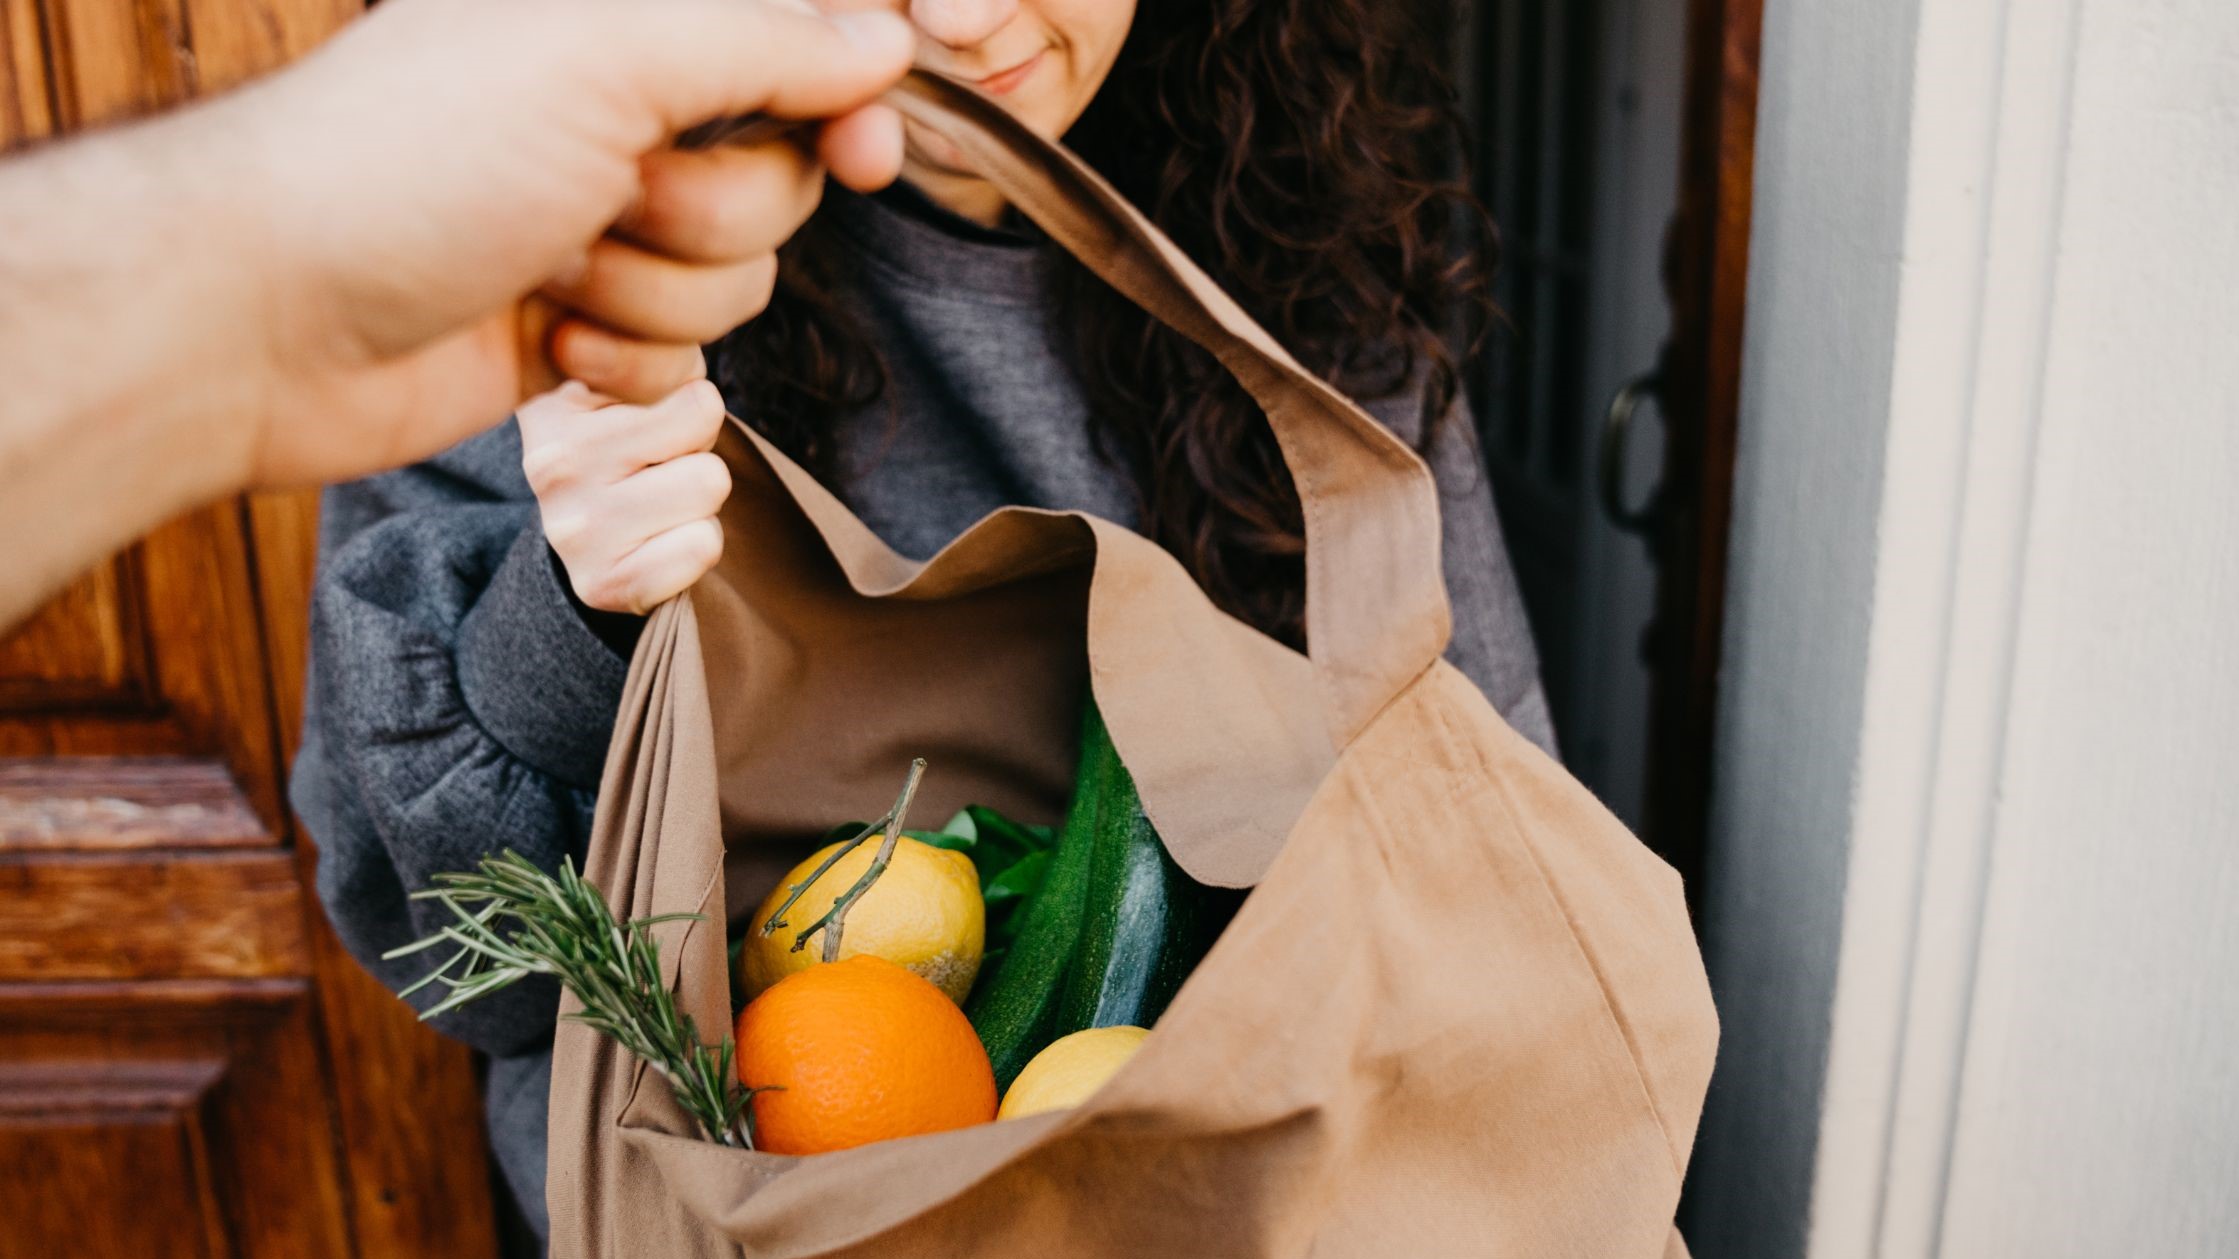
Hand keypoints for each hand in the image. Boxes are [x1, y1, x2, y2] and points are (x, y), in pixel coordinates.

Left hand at [223, 0, 911, 487]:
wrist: (268, 319)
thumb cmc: (406, 163)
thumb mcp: (600, 58)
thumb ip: (760, 39)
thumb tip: (883, 40)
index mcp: (617, 27)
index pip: (791, 50)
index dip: (846, 103)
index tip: (866, 151)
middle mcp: (614, 118)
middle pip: (781, 180)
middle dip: (711, 212)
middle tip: (614, 200)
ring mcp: (597, 226)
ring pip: (737, 278)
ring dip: (655, 293)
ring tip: (551, 274)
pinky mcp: (580, 328)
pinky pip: (682, 357)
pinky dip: (625, 361)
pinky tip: (544, 338)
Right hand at [521, 380, 732, 614]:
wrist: (598, 543)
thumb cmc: (634, 445)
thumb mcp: (640, 384)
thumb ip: (663, 361)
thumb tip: (691, 395)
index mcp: (554, 399)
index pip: (674, 371)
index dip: (690, 399)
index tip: (653, 416)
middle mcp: (550, 460)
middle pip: (701, 421)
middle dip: (696, 445)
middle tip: (659, 466)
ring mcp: (571, 527)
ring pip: (709, 482)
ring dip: (699, 496)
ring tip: (659, 500)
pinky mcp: (601, 584)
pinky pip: (702, 546)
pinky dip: (697, 544)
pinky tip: (659, 541)